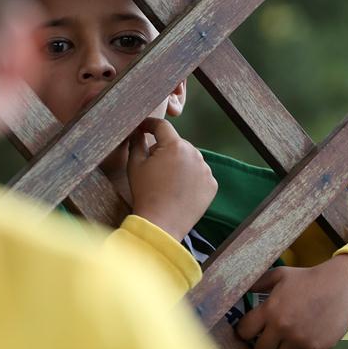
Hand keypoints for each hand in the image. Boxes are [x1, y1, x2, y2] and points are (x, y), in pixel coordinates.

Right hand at [127, 117, 217, 240]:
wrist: (161, 224)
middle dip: (165, 149)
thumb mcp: (135, 164)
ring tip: (167, 180)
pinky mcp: (212, 185)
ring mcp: (206, 170)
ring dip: (180, 162)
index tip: (143, 127)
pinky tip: (179, 189)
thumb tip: (137, 131)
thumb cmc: (145, 193)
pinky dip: (190, 177)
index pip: (162, 126)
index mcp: (175, 146)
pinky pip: (199, 174)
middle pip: (177, 143)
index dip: (150, 124)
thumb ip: (136, 142)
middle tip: (153, 164)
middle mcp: (195, 154)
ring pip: (190, 158)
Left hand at [236, 254, 347, 348]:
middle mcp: (282, 328)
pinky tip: (306, 336)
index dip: (245, 331)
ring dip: (283, 348)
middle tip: (269, 336)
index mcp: (270, 310)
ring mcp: (300, 340)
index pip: (245, 331)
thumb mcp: (280, 275)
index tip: (250, 330)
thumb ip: (258, 283)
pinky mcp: (317, 348)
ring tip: (290, 335)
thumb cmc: (308, 278)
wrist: (341, 286)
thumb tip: (241, 289)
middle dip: (263, 344)